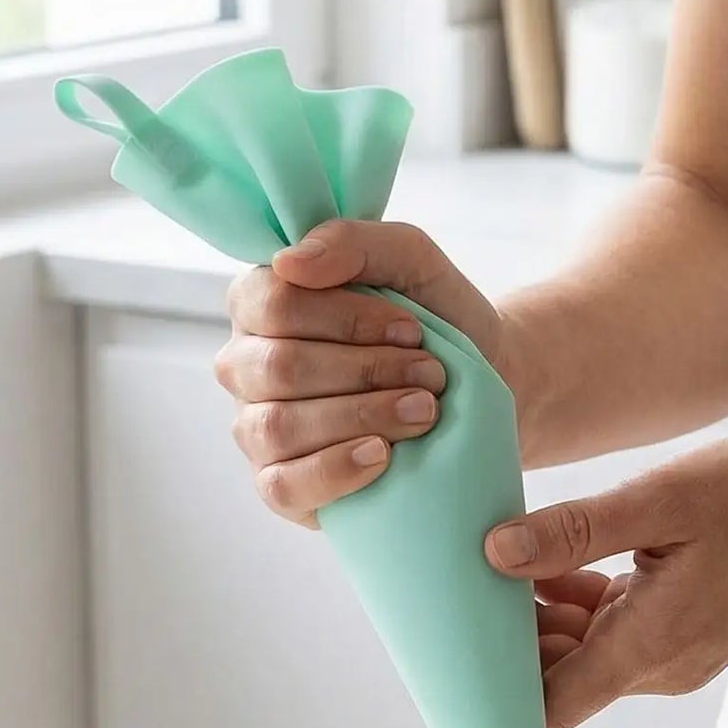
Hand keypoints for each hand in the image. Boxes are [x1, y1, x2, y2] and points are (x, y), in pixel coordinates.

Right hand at [217, 219, 509, 525]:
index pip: (275, 304)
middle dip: (366, 372)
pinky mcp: (279, 485)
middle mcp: (245, 365)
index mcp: (260, 303)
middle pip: (279, 368)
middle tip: (430, 377)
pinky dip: (334, 471)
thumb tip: (290, 261)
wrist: (482, 385)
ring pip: (278, 426)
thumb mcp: (410, 260)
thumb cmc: (435, 318)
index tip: (413, 329)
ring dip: (360, 417)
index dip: (348, 320)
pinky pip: (282, 485)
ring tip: (423, 413)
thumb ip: (354, 242)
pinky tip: (381, 456)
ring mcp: (255, 428)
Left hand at [485, 433, 727, 727]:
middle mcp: (659, 667)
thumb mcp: (661, 499)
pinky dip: (579, 602)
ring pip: (583, 652)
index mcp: (650, 646)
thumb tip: (495, 553)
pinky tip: (553, 555)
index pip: (550, 708)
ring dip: (543, 615)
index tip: (464, 636)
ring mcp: (673, 652)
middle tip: (467, 577)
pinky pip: (613, 629)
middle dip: (511, 638)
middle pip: (559, 679)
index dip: (501, 686)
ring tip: (501, 555)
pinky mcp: (682, 630)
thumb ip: (575, 531)